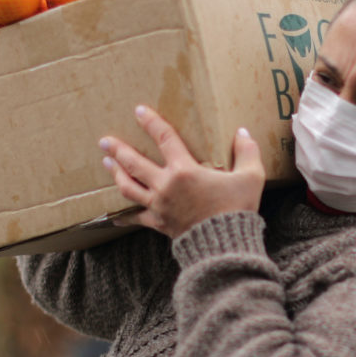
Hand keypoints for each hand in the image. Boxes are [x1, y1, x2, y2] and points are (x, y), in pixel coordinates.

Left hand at [99, 105, 265, 238]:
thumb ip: (247, 152)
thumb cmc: (237, 209)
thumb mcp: (250, 177)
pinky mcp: (159, 223)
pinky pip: (137, 219)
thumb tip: (243, 132)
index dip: (151, 122)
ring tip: (107, 163)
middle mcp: (166, 185)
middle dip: (118, 150)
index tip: (139, 111)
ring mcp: (159, 205)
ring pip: (129, 188)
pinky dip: (124, 218)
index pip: (164, 138)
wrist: (225, 245)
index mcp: (185, 170)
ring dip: (116, 174)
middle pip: (135, 163)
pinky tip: (114, 218)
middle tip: (105, 141)